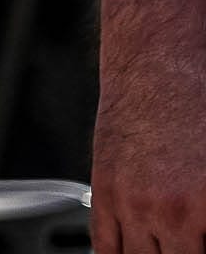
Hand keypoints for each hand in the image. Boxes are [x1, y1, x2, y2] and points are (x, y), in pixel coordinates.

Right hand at [96, 63, 205, 251]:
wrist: (159, 64)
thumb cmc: (202, 106)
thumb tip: (205, 230)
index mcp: (204, 208)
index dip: (201, 253)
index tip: (200, 245)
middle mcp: (166, 211)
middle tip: (186, 245)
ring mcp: (130, 202)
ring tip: (161, 249)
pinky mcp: (104, 190)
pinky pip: (105, 244)